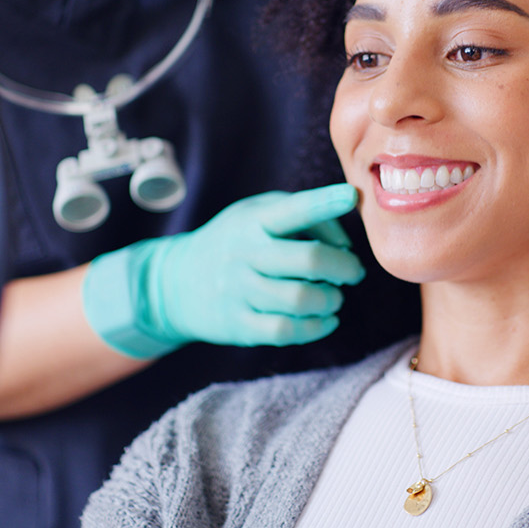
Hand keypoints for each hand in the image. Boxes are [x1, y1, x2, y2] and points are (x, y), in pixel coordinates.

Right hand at [82, 184, 365, 358]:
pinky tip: (325, 319)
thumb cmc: (234, 242)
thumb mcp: (257, 213)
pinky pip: (286, 330)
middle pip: (309, 259)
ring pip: (301, 299)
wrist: (176, 283)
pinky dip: (316, 327)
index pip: (294, 209)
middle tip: (352, 271)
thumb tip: (345, 243)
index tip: (349, 197)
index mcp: (253, 221)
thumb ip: (303, 215)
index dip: (325, 203)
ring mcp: (239, 291)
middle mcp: (245, 253)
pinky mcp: (238, 325)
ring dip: (331, 299)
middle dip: (344, 267)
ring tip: (334, 296)